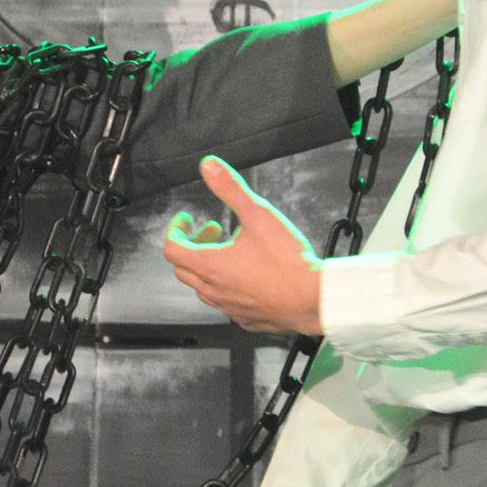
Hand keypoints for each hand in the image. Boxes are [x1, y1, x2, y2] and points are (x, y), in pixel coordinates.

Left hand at [166, 157, 321, 334]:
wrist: (313, 299)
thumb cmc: (286, 260)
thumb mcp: (257, 214)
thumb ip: (230, 188)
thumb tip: (209, 166)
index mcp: (209, 265)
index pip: (172, 248)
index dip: (176, 229)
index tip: (188, 219)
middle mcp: (213, 290)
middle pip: (183, 268)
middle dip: (193, 245)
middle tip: (213, 231)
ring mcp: (228, 308)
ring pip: (203, 288)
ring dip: (208, 266)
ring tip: (231, 251)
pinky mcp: (246, 319)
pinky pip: (225, 303)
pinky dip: (226, 286)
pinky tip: (247, 275)